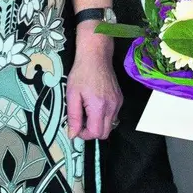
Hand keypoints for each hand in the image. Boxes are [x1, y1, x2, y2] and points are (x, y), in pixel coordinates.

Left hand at [67, 26, 123, 140]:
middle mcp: (112, 106)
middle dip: (91, 131)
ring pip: (109, 125)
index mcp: (99, 106)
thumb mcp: (72, 95)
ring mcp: (118, 103)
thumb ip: (73, 117)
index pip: (96, 133)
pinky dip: (103, 116)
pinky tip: (95, 105)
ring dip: (98, 124)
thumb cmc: (82, 73)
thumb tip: (72, 135)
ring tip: (87, 110)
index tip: (76, 127)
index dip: (84, 135)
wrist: (96, 57)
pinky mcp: (120, 99)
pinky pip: (113, 116)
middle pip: (105, 133)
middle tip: (81, 121)